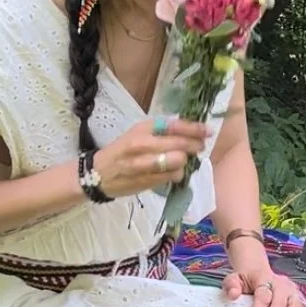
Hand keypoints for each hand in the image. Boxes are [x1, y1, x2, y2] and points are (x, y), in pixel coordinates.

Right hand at [93, 117, 207, 198]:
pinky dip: (178, 174)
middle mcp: (143, 144)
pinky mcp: (146, 181)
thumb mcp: (138, 134)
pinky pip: (171, 177)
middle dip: (194, 146)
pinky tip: (175, 172)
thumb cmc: (121, 151)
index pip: (173, 125)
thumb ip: (161, 132)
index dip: (194, 128)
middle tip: (199, 147)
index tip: (207, 131)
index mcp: (142, 129)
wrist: (98, 174)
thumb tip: (190, 132)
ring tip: (184, 161)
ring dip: (185, 162)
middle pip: (179, 145)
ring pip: (177, 162)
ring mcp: (144, 164)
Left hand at [223, 261, 305, 306]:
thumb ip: (231, 285)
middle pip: (279, 302)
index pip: (263, 296)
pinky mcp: (300, 298)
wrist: (257, 273)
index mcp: (265, 278)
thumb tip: (233, 295)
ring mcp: (293, 291)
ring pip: (294, 305)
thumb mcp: (234, 279)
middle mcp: (282, 284)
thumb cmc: (245, 280)